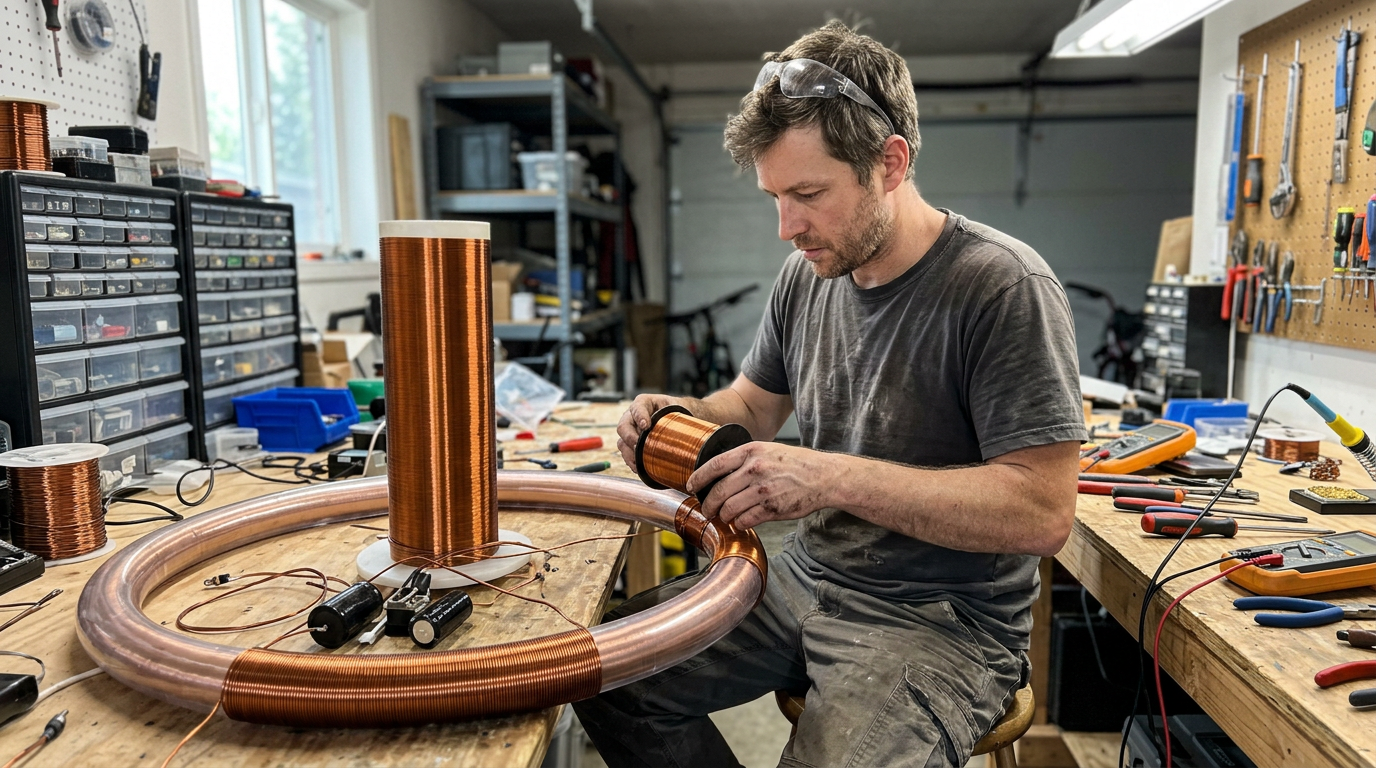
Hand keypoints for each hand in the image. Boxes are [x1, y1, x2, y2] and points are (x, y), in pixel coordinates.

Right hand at [616, 393, 686, 471]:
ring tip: (640, 460)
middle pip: (623, 427)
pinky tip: (640, 467)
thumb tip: (673, 433)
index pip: (637, 407)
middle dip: (630, 438)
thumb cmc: (676, 412)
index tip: (645, 425)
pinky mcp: (631, 444)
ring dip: (630, 453)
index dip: (639, 416)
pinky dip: (632, 462)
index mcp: (644, 403)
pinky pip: (625, 454)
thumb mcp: (676, 409)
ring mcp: (630, 431)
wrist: (677, 420)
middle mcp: (632, 416)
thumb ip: (673, 416)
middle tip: (640, 446)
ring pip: (622, 443)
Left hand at [689, 442, 840, 529]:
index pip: (714, 465)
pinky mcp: (771, 508)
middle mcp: (755, 469)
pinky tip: (740, 522)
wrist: (823, 477)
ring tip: (725, 517)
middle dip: (708, 504)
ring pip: (729, 509)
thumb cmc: (797, 464)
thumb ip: (745, 459)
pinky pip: (745, 520)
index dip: (698, 477)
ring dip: (723, 516)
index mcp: (751, 451)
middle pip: (718, 491)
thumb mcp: (769, 450)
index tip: (690, 486)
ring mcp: (763, 490)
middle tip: (707, 509)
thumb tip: (720, 473)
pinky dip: (739, 523)